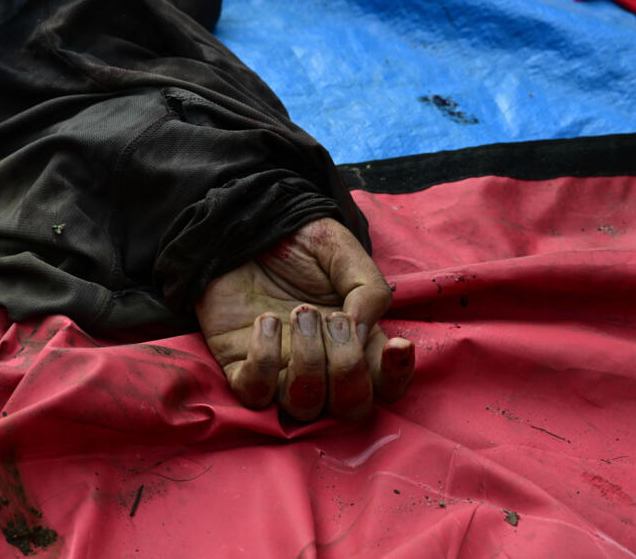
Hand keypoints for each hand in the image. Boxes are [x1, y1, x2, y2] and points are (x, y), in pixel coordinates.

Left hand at [195, 218, 413, 420]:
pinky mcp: (240, 367)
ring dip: (308, 363)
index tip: (395, 345)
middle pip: (350, 409)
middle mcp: (322, 366)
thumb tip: (360, 331)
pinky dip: (264, 361)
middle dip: (348, 370)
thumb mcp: (341, 253)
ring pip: (304, 408)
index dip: (396, 376)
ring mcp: (281, 371)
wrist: (245, 227)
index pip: (387, 385)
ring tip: (299, 313)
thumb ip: (366, 289)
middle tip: (333, 319)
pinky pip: (255, 394)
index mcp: (356, 341)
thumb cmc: (298, 243)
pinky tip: (267, 321)